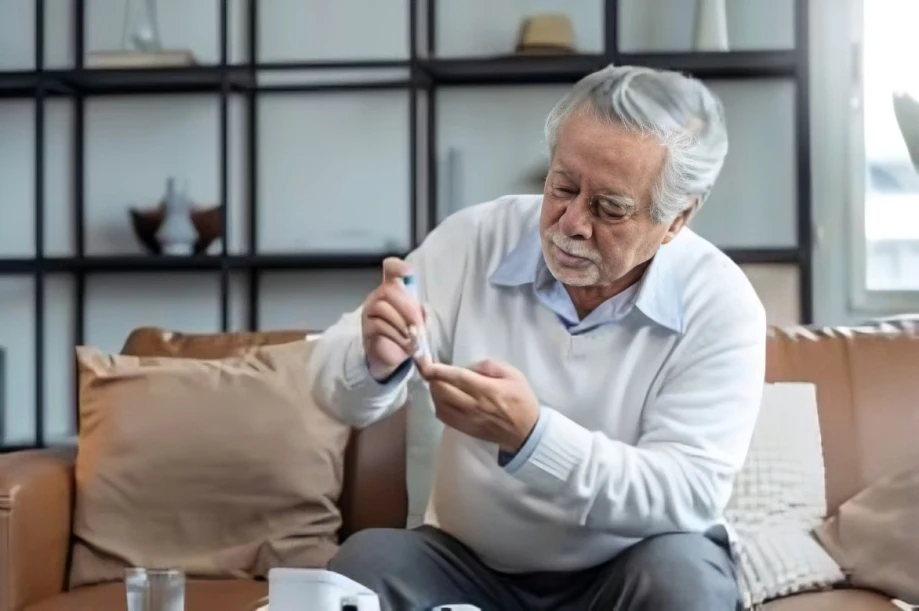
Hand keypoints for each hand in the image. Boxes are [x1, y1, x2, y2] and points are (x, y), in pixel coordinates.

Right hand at [361, 257, 424, 380]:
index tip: (409, 272)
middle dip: (408, 308)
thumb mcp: (418, 321)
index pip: (391, 270)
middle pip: (388, 290)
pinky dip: (396, 335)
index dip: (398, 267)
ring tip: (412, 336)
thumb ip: (422, 312)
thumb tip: (424, 309)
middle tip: (419, 325)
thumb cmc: (405, 333)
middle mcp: (378, 296)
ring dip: (402, 323)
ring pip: (382, 308)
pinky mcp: (366, 328)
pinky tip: (405, 342)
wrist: (392, 357)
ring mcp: (369, 312)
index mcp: (392, 290)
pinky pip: (379, 325)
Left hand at [417, 358, 539, 452]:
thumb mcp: (513, 375)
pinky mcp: (464, 429)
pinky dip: (438, 405)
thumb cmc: (521, 400)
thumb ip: (490, 366)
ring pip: (439, 404)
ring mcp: (467, 419)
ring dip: (434, 391)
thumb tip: (469, 367)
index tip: (425, 361)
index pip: (456, 377)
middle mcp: (473, 405)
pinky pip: (443, 416)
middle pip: (442, 390)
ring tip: (438, 383)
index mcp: (486, 390)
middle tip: (431, 369)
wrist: (526, 432)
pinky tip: (443, 398)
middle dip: (432, 378)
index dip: (437, 369)